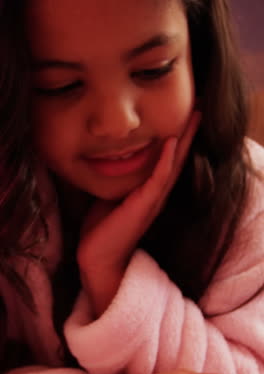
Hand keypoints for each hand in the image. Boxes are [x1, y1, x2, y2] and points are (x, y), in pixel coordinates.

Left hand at [77, 111, 200, 315]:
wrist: (98, 258)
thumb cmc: (103, 230)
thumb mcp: (111, 198)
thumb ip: (119, 181)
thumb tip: (113, 161)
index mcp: (148, 193)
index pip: (167, 161)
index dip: (178, 139)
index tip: (184, 117)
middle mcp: (156, 195)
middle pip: (177, 159)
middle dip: (188, 133)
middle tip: (200, 109)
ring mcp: (152, 201)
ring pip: (173, 165)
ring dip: (185, 140)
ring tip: (195, 117)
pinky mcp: (144, 206)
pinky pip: (158, 178)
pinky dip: (166, 160)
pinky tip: (172, 141)